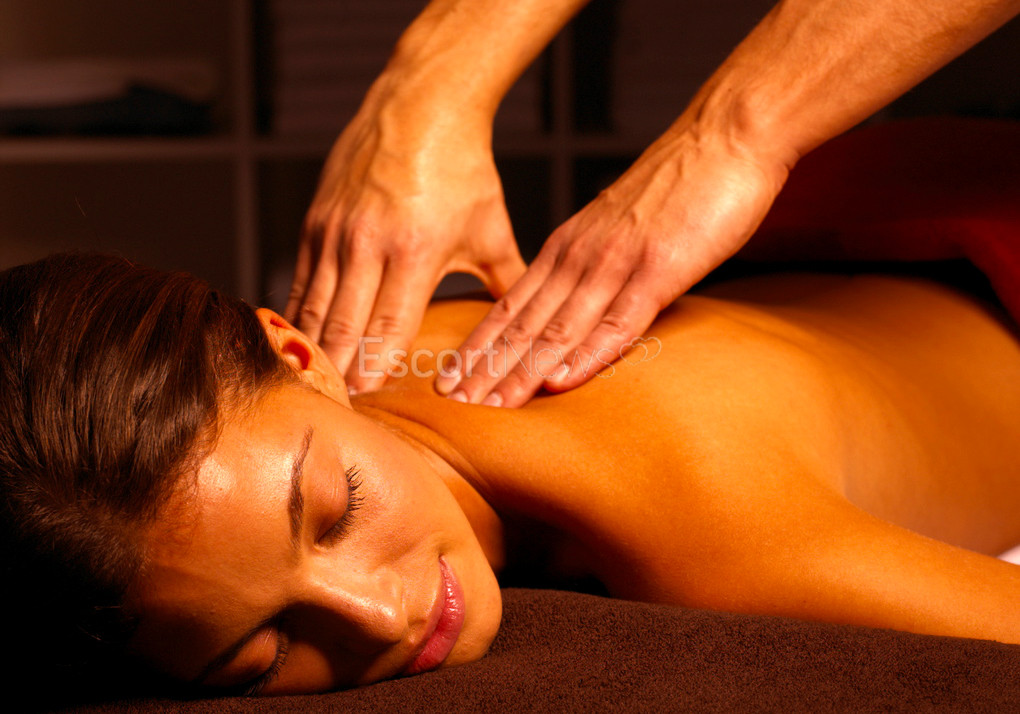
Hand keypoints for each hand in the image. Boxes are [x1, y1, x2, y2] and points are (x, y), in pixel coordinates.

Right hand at [286, 89, 525, 392]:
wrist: (421, 105)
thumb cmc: (463, 169)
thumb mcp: (491, 229)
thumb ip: (506, 282)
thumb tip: (528, 327)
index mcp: (416, 253)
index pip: (388, 329)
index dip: (373, 372)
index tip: (365, 406)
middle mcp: (369, 245)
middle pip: (344, 327)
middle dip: (336, 374)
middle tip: (331, 412)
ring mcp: (337, 232)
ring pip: (314, 306)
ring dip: (310, 350)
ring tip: (308, 388)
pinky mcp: (317, 220)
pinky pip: (301, 279)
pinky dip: (296, 314)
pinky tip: (295, 341)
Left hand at [434, 129, 787, 406]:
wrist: (725, 134)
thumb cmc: (679, 185)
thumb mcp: (620, 228)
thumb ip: (597, 264)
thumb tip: (582, 301)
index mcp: (568, 247)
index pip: (510, 307)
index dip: (478, 350)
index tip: (450, 383)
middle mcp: (580, 256)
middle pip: (522, 324)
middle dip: (485, 370)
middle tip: (454, 407)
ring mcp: (616, 262)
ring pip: (557, 328)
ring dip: (521, 372)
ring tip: (490, 409)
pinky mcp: (659, 268)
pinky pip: (617, 319)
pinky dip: (586, 354)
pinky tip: (559, 383)